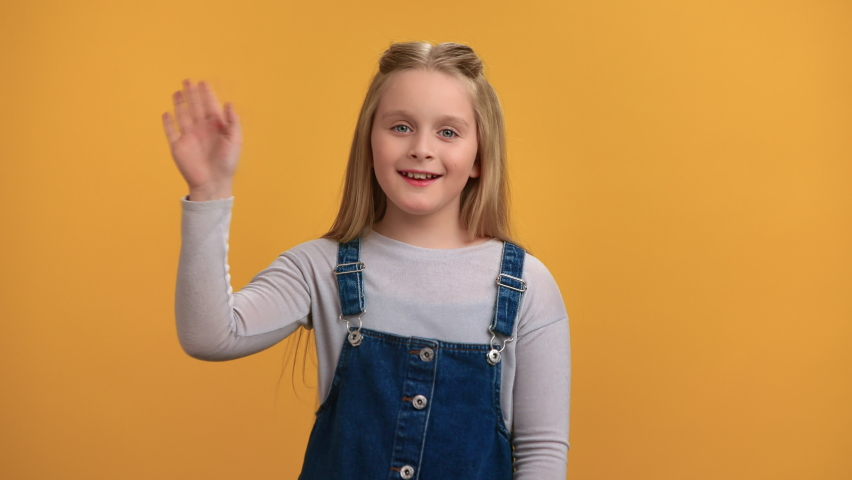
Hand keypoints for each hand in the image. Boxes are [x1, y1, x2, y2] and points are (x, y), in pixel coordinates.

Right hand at [162, 79, 241, 198]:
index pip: (210, 106)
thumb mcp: (235, 141)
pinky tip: (167, 113)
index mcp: (216, 127)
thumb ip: (233, 122)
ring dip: (180, 103)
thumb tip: (229, 103)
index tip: (203, 82)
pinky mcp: (178, 146)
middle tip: (188, 80)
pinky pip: (171, 132)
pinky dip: (168, 122)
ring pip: (183, 115)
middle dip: (192, 94)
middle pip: (195, 107)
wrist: (213, 182)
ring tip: (177, 91)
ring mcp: (189, 137)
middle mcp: (201, 129)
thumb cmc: (227, 163)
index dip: (206, 94)